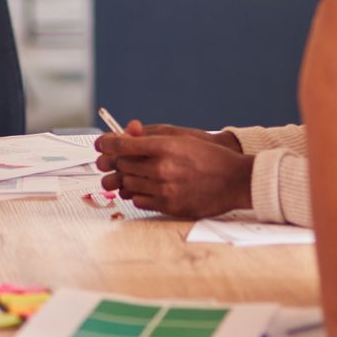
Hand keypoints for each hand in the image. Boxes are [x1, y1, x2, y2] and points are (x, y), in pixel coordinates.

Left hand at [94, 120, 254, 217]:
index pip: (122, 144)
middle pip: (121, 165)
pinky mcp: (168, 206)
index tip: (102, 143)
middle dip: (115, 161)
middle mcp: (162, 168)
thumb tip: (127, 131)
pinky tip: (146, 187)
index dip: (106, 143)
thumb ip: (152, 136)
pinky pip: (139, 200)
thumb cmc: (209, 156)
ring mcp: (164, 189)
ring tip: (132, 174)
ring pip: (127, 184)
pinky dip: (137, 193)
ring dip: (125, 178)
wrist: (235, 181)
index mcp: (165, 147)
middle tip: (115, 160)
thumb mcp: (182, 138)